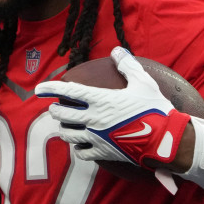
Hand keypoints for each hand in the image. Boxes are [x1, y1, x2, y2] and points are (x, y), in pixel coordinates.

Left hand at [34, 47, 190, 168]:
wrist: (164, 138)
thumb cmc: (154, 108)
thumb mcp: (143, 82)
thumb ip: (127, 65)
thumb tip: (117, 50)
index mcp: (100, 99)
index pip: (69, 91)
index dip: (51, 88)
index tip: (38, 88)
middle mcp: (93, 118)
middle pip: (62, 114)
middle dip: (55, 109)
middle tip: (54, 107)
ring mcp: (96, 137)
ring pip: (68, 135)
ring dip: (63, 129)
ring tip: (63, 126)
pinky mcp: (102, 152)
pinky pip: (82, 153)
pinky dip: (78, 149)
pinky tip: (80, 146)